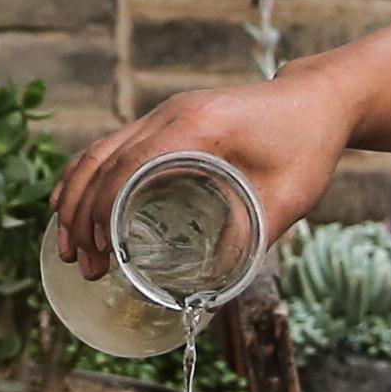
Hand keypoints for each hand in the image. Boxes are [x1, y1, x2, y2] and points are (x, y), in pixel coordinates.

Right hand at [50, 67, 359, 272]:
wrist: (320, 98)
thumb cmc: (308, 144)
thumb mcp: (289, 197)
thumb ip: (254, 240)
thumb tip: (215, 293)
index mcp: (198, 126)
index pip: (129, 165)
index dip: (105, 210)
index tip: (103, 254)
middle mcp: (171, 114)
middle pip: (102, 160)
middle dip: (82, 215)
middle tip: (84, 265)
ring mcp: (165, 114)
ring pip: (99, 151)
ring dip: (76, 197)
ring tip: (70, 248)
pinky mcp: (167, 121)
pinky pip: (113, 146)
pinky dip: (89, 178)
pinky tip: (77, 209)